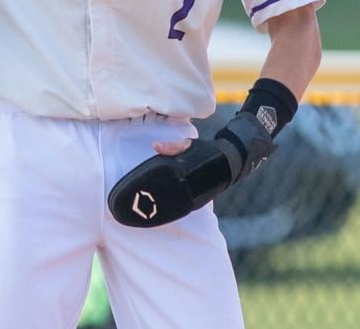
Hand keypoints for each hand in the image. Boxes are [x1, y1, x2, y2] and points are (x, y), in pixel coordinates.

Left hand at [108, 113, 275, 227]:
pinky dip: (163, 211)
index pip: (165, 185)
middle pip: (165, 202)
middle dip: (148, 206)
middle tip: (129, 206)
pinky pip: (176, 208)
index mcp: (186, 176)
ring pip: (170, 208)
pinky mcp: (192, 203)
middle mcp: (189, 192)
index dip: (149, 189)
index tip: (134, 192)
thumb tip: (154, 146)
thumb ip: (173, 146)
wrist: (229, 163)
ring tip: (136, 214)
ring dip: (154, 212)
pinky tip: (151, 213)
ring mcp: (192, 200)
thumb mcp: (190, 144)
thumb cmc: (206, 151)